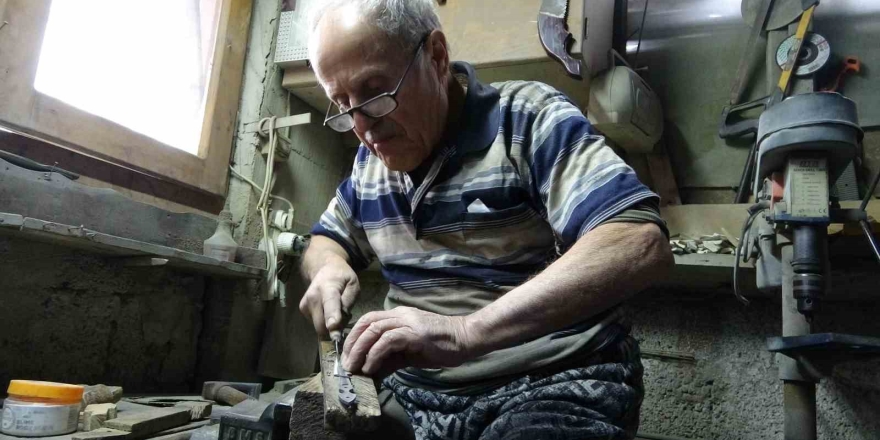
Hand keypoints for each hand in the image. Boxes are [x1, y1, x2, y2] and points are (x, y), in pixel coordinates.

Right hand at [298, 258, 358, 338]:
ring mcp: (305, 304)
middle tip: (345, 316)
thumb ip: (348, 303)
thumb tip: (340, 322)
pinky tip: (329, 310)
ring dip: (330, 325)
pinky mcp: (303, 310)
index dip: (332, 318)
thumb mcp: (353, 286)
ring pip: (319, 327)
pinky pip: (316, 324)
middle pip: (322, 325)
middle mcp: (312, 297)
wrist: (324, 269)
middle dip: (334, 328)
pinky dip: (324, 322)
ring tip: (337, 310)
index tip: (334, 330)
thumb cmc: (342, 278)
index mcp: (328, 288)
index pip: (329, 305)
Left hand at [342, 307, 476, 377]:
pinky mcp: (415, 333)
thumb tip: (371, 372)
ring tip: (354, 368)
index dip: (354, 336)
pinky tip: (371, 367)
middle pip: (366, 323)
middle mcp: (400, 315)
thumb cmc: (440, 345)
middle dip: (352, 343)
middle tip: (345, 363)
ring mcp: (408, 322)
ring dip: (360, 350)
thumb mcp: (410, 353)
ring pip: (374, 330)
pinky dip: (375, 354)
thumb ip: (391, 359)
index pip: (368, 319)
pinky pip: (388, 341)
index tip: (347, 354)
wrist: (465, 339)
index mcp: (398, 316)